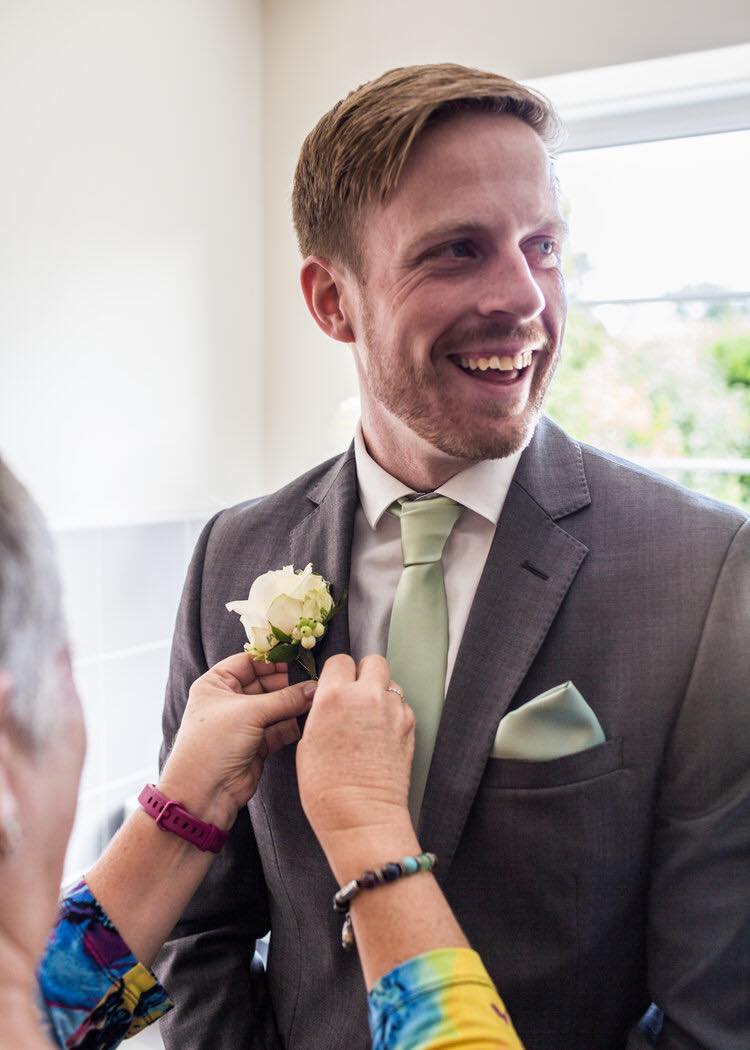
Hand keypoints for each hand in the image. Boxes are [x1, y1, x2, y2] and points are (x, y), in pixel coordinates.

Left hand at [159, 654, 314, 829]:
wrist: (204, 793)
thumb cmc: (213, 744)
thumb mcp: (249, 712)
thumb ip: (285, 699)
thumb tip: (314, 687)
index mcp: (216, 683)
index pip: (250, 661)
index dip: (274, 659)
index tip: (300, 657)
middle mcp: (230, 700)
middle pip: (266, 683)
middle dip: (289, 683)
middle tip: (314, 680)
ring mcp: (244, 723)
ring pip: (276, 706)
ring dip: (295, 703)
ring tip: (317, 698)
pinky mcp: (258, 743)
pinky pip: (280, 727)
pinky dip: (294, 723)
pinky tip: (311, 717)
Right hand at [296, 654, 414, 857]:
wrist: (361, 815)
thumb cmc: (326, 787)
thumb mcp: (308, 741)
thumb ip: (323, 710)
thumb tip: (330, 702)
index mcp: (334, 695)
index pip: (340, 660)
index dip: (337, 674)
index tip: (335, 685)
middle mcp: (367, 695)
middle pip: (373, 661)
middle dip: (365, 674)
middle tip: (357, 694)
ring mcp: (393, 709)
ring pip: (390, 683)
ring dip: (381, 694)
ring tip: (370, 719)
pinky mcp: (410, 725)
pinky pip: (402, 706)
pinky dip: (393, 713)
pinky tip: (382, 734)